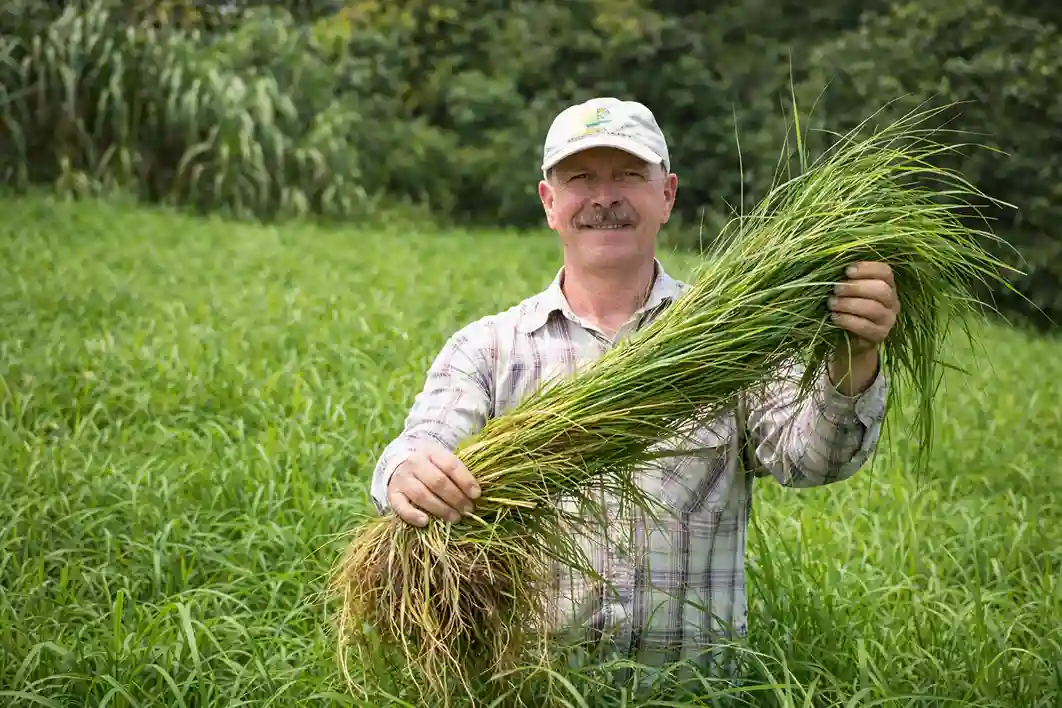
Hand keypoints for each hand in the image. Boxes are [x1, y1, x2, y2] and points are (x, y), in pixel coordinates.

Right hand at [387, 441, 480, 526]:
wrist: (401, 465)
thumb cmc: (431, 467)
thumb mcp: (443, 462)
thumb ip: (457, 474)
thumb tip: (476, 494)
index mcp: (431, 452)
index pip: (450, 465)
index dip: (465, 480)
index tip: (477, 494)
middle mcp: (414, 462)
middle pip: (437, 481)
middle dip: (456, 498)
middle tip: (468, 510)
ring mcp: (402, 478)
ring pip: (422, 494)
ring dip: (441, 509)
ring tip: (455, 518)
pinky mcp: (392, 494)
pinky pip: (400, 506)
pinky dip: (413, 515)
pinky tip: (426, 522)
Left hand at [827, 261, 899, 393]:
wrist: (848, 340)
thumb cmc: (847, 309)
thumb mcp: (848, 292)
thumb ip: (847, 279)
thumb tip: (833, 265)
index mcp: (887, 285)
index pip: (885, 272)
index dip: (867, 269)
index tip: (847, 271)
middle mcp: (892, 302)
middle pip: (881, 289)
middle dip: (855, 287)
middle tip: (835, 289)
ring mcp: (888, 320)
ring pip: (874, 308)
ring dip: (849, 304)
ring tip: (831, 304)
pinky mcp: (880, 336)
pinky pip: (866, 326)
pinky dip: (848, 320)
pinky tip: (835, 317)